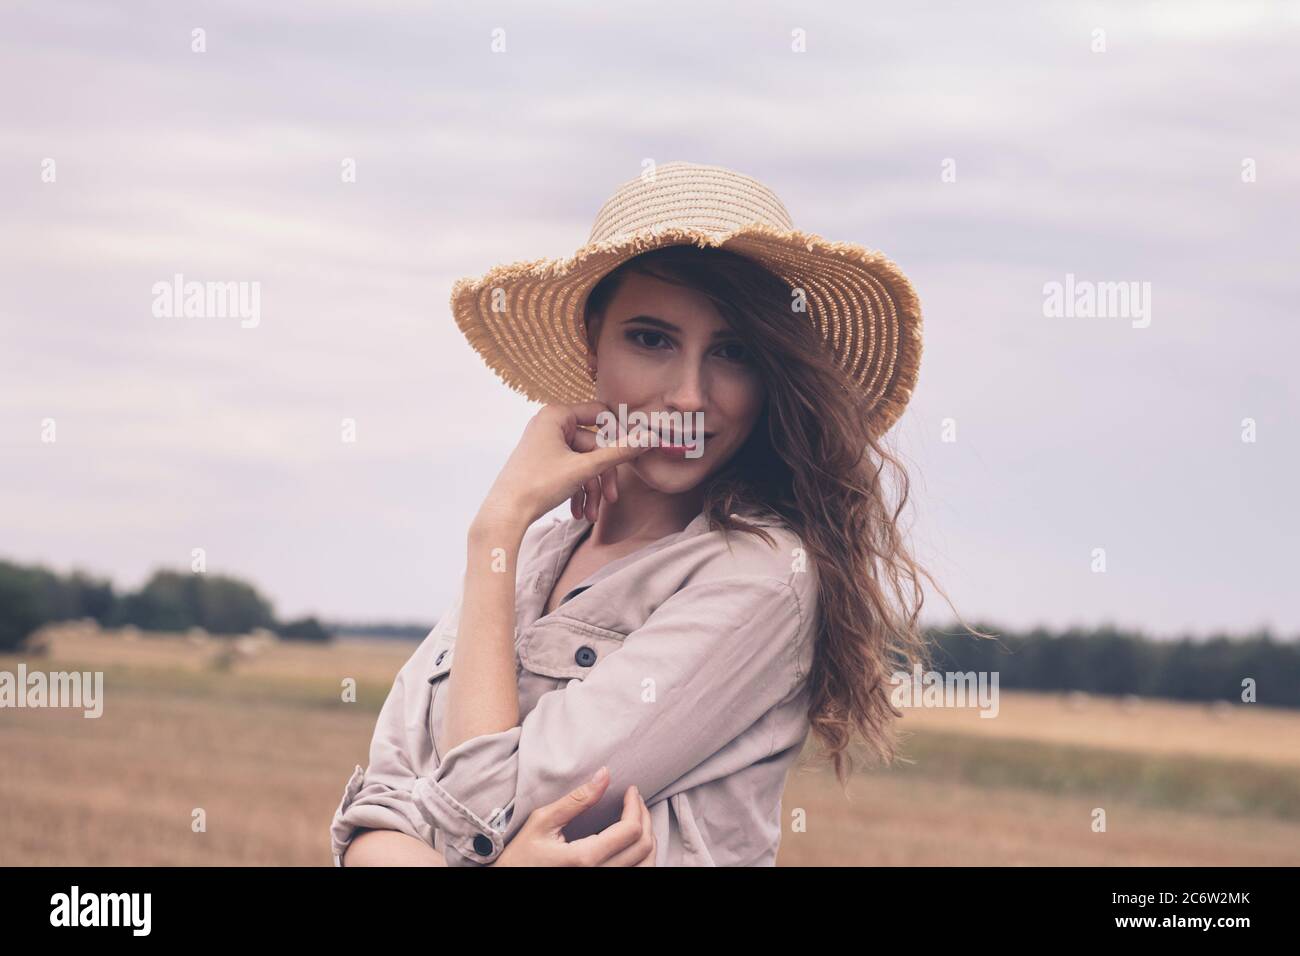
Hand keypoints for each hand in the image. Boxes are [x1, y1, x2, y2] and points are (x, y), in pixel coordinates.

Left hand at [477, 403, 650, 531]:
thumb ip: (619, 452)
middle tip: (612, 499)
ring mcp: (545, 443)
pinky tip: (579, 513)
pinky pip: (569, 471)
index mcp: (557, 415)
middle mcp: (550, 424)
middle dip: (602, 476)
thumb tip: (650, 437)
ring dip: (590, 490)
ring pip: (582, 463)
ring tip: (591, 515)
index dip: (619, 433)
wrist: (505, 514)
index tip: (632, 454)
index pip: (600, 414)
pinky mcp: (542, 462)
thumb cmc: (539, 485)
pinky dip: (577, 491)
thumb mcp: (584, 468)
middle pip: (593, 445)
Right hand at [490, 766, 656, 866]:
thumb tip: (605, 774)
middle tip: (635, 799)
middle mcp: (599, 875)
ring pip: (646, 864)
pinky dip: (642, 856)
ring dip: (648, 838)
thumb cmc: (521, 854)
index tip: (631, 790)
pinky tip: (632, 841)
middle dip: (644, 817)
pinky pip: (637, 873)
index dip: (636, 806)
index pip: (630, 831)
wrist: (508, 880)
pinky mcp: (600, 884)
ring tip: (637, 817)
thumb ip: (577, 799)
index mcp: (585, 858)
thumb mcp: (543, 821)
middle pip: (643, 847)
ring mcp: (601, 882)